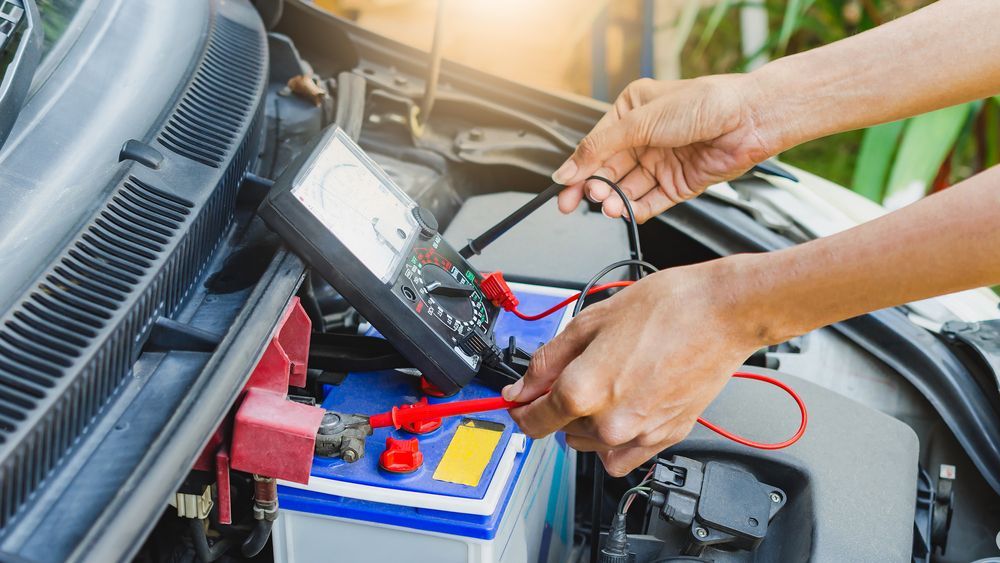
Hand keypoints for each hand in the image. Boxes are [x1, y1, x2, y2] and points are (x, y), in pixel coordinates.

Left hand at [504, 257, 768, 476]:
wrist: (721, 313)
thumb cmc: (665, 309)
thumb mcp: (591, 322)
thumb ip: (548, 361)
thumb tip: (522, 387)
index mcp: (582, 390)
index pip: (533, 419)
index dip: (521, 407)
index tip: (520, 400)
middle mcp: (609, 421)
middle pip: (561, 428)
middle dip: (561, 403)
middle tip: (583, 369)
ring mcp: (639, 433)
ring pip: (590, 443)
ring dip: (587, 422)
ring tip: (611, 381)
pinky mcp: (665, 438)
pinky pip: (622, 457)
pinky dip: (614, 441)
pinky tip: (624, 408)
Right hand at [552, 75, 774, 222]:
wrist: (750, 119)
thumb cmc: (704, 104)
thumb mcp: (641, 121)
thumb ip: (600, 148)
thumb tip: (568, 168)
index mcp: (632, 111)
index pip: (596, 145)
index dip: (578, 167)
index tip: (563, 186)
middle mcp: (646, 137)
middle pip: (608, 169)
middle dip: (593, 186)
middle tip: (576, 202)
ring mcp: (661, 161)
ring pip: (627, 188)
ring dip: (614, 199)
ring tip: (607, 205)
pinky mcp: (678, 183)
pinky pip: (649, 202)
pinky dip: (635, 209)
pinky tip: (625, 211)